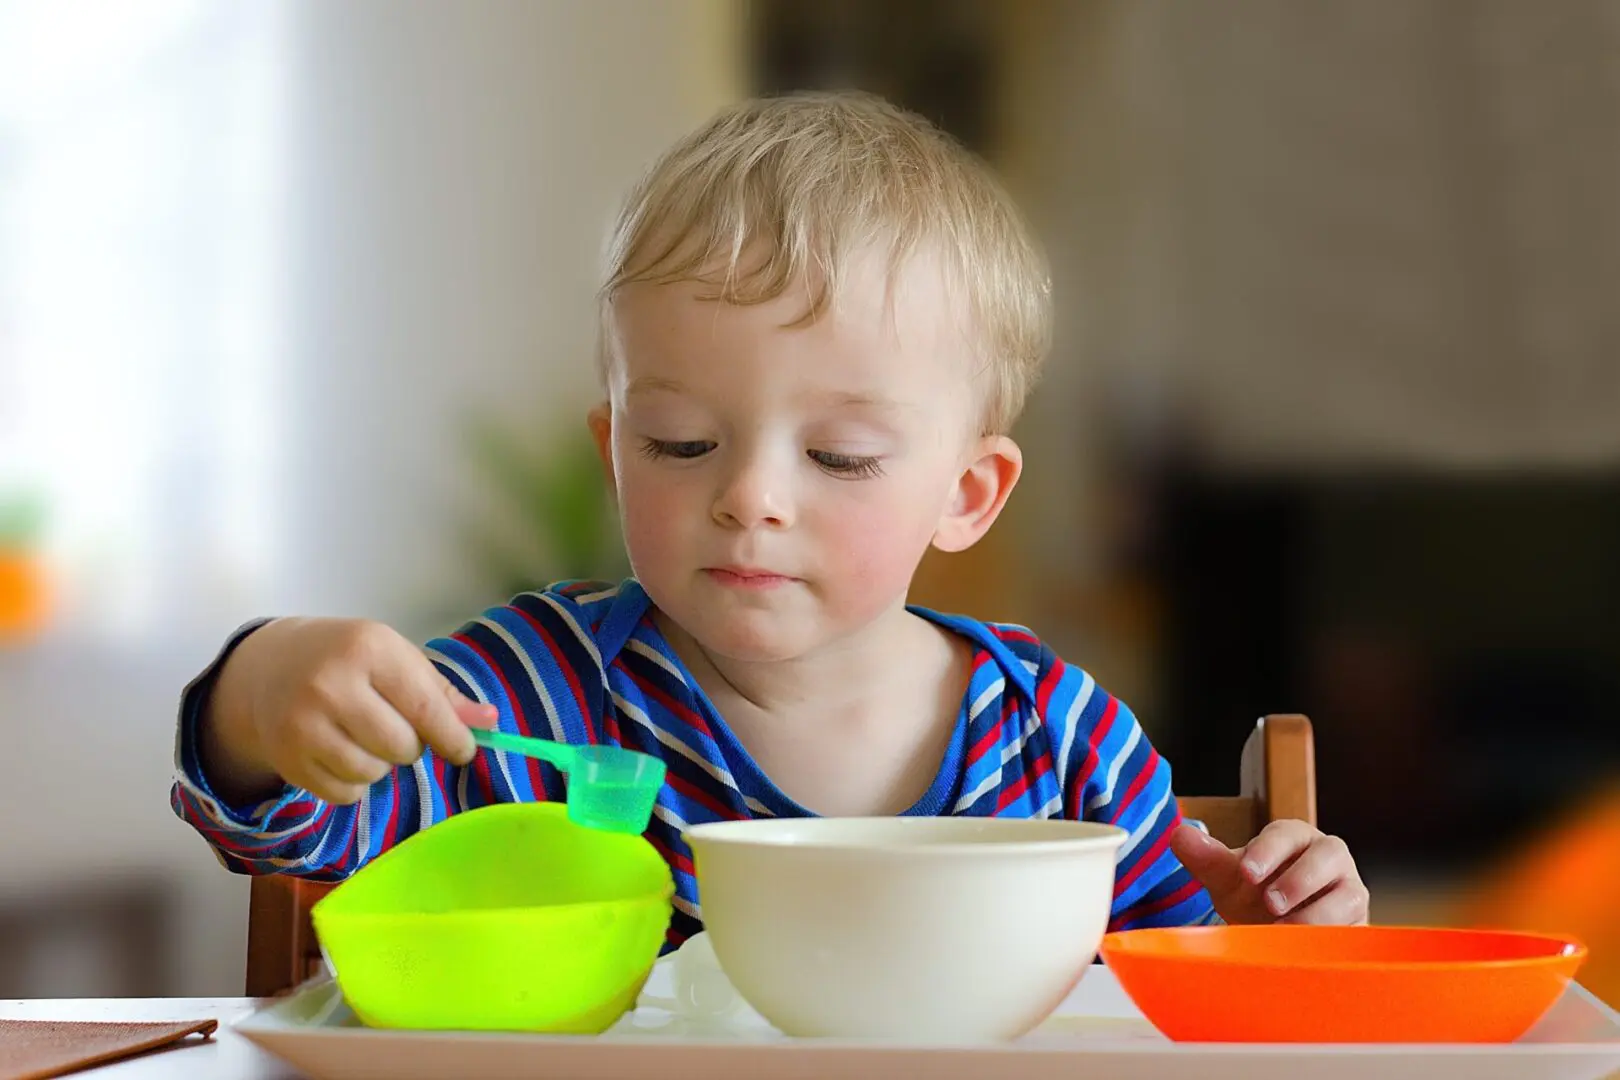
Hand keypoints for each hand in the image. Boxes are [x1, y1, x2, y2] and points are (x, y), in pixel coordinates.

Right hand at [202, 618, 496, 805]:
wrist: (271, 667)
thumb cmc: (350, 660)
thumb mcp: (396, 659)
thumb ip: (443, 694)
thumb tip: (489, 723)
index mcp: (369, 649)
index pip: (425, 707)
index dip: (453, 737)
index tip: (464, 749)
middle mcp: (331, 684)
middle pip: (401, 746)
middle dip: (411, 746)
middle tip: (396, 729)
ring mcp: (303, 724)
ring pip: (373, 773)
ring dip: (381, 765)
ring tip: (367, 739)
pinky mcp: (287, 758)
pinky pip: (344, 793)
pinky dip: (354, 783)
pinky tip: (341, 753)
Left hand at [1169, 819, 1369, 924]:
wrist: (1280, 935)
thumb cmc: (1255, 897)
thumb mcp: (1228, 879)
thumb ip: (1206, 858)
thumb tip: (1179, 834)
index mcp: (1294, 838)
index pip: (1286, 832)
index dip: (1268, 850)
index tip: (1246, 873)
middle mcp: (1327, 856)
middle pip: (1329, 853)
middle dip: (1298, 878)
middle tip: (1270, 902)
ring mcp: (1348, 888)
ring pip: (1349, 892)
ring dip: (1316, 912)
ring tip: (1284, 929)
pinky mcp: (1359, 922)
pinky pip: (1356, 927)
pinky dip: (1331, 937)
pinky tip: (1306, 949)